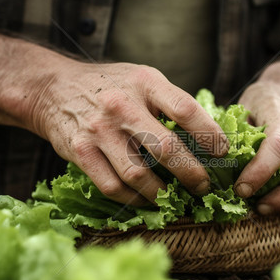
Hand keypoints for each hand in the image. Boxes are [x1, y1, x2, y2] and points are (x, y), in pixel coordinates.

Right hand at [30, 62, 228, 205]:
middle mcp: (121, 105)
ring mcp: (99, 130)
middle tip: (204, 186)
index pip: (186, 110)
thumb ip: (170, 101)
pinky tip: (145, 200)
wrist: (56, 89)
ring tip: (174, 198)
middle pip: (166, 148)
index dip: (210, 135)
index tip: (223, 152)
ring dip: (162, 194)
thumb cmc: (111, 86)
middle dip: (192, 174)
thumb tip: (208, 135)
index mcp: (145, 82)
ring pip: (138, 175)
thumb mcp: (143, 78)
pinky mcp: (80, 152)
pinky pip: (112, 187)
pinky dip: (133, 200)